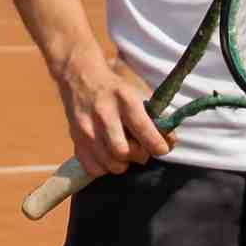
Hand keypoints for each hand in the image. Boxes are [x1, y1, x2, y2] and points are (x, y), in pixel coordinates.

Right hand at [57, 52, 173, 177]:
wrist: (80, 77)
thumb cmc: (115, 89)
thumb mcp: (137, 94)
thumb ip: (155, 117)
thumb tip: (170, 142)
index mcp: (124, 99)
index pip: (143, 129)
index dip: (157, 145)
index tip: (162, 149)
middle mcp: (104, 114)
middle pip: (123, 151)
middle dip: (138, 156)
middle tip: (140, 150)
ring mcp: (86, 128)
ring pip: (110, 163)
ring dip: (122, 164)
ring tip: (124, 153)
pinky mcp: (75, 138)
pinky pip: (93, 168)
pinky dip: (104, 168)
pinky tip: (107, 156)